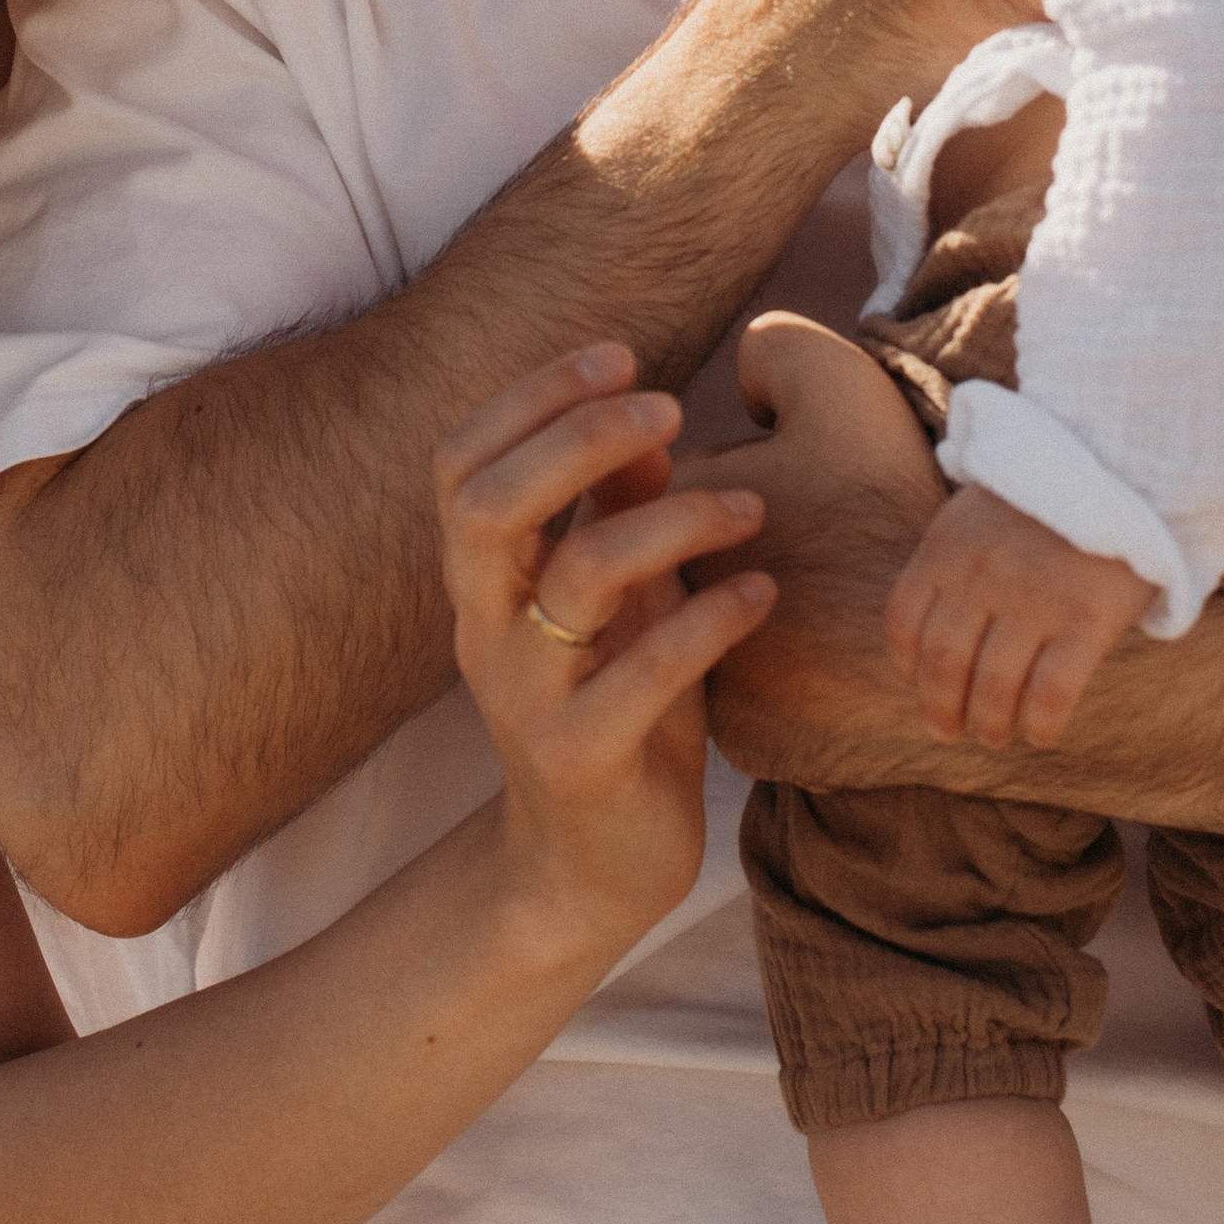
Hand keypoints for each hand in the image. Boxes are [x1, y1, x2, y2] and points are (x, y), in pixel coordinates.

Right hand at [437, 344, 774, 944]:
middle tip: (671, 407)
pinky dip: (711, 620)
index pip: (461, 461)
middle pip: (488, 505)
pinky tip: (762, 590)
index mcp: (481, 580)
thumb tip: (643, 416)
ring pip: (578, 579)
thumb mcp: (613, 602)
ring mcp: (525, 697)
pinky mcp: (581, 758)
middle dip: (578, 438)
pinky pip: (643, 675)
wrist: (593, 866)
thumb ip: (616, 513)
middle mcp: (483, 628)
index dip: (530, 396)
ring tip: (750, 507)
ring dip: (673, 522)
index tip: (619, 356)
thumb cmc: (612, 708)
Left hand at [884, 481, 1155, 747]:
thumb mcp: (978, 514)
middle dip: (942, 710)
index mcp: (948, 547)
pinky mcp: (1087, 618)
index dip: (907, 669)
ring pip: (995, 687)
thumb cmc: (1048, 502)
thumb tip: (931, 638)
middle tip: (951, 732)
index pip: (905, 622)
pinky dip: (1042, 725)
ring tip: (996, 736)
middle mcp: (983, 575)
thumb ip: (952, 565)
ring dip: (991, 725)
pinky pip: (1053, 692)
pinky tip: (1042, 735)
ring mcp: (1035, 598)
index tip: (921, 690)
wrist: (1124, 464)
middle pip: (944, 664)